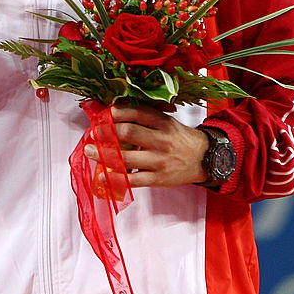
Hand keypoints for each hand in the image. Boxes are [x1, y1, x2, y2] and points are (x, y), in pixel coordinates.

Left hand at [85, 104, 208, 187]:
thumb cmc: (179, 139)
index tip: (103, 114)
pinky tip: (102, 176)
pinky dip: (115, 179)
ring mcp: (160, 161)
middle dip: (105, 132)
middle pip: (128, 133)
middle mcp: (162, 141)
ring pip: (126, 158)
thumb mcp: (166, 122)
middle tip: (92, 133)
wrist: (204, 159)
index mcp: (163, 123)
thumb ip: (144, 117)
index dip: (116, 113)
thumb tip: (114, 113)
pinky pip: (133, 180)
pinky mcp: (158, 179)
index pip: (137, 113)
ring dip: (103, 154)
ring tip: (89, 151)